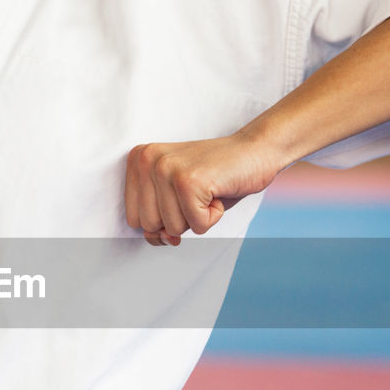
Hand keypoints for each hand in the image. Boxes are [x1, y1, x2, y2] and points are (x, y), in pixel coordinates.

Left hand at [124, 131, 282, 245]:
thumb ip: (157, 220)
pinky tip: (218, 192)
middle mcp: (147, 160)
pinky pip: (197, 226)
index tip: (182, 196)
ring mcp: (167, 169)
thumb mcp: (176, 198)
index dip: (163, 219)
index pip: (134, 219)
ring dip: (198, 217)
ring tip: (208, 190)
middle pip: (150, 226)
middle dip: (180, 219)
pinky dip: (214, 217)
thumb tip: (155, 239)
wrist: (255, 150)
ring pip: (173, 228)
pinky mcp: (189, 181)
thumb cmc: (216, 176)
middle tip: (198, 192)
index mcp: (138, 160)